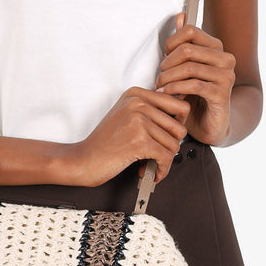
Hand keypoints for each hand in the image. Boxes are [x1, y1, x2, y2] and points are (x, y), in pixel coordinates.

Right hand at [72, 87, 190, 186]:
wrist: (83, 159)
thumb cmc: (105, 142)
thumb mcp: (127, 116)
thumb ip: (151, 112)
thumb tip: (182, 118)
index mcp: (136, 94)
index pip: (180, 105)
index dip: (177, 126)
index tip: (165, 137)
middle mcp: (138, 103)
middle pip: (179, 127)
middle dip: (171, 145)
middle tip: (157, 154)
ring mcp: (138, 120)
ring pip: (174, 144)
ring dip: (163, 160)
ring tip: (148, 163)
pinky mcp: (139, 140)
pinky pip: (166, 157)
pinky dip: (161, 170)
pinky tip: (149, 172)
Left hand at [155, 14, 235, 145]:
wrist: (209, 124)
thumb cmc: (195, 95)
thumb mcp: (185, 67)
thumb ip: (183, 43)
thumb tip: (180, 15)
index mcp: (216, 48)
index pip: (190, 31)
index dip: (171, 42)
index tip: (164, 57)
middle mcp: (225, 59)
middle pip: (187, 49)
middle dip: (167, 64)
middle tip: (159, 77)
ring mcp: (226, 76)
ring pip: (189, 67)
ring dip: (168, 78)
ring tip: (160, 87)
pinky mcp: (222, 94)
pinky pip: (194, 85)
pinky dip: (175, 89)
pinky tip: (167, 95)